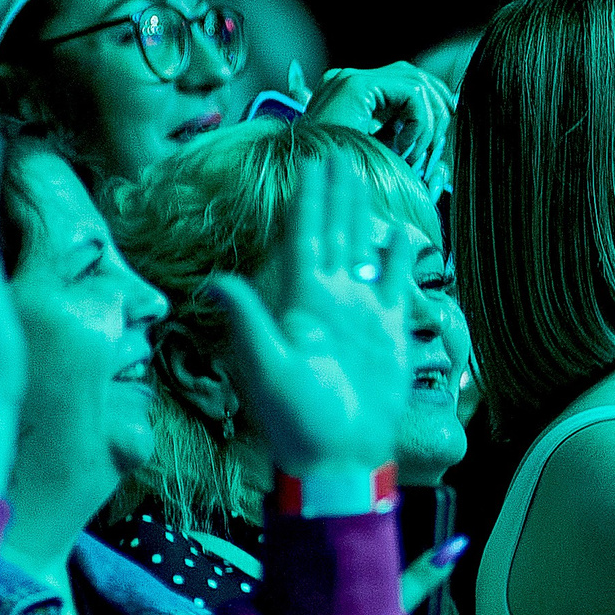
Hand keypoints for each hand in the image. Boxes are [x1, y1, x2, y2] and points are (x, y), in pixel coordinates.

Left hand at [205, 151, 406, 478]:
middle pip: (332, 234)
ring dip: (360, 214)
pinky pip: (395, 283)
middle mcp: (330, 301)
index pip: (304, 239)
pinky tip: (402, 233)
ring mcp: (361, 314)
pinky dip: (400, 257)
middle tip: (335, 154)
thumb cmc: (298, 421)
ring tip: (361, 179)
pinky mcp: (390, 332)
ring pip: (361, 250)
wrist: (339, 460)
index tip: (310, 164)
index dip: (308, 201)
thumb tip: (212, 281)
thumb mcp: (266, 368)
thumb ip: (248, 320)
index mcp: (300, 304)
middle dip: (333, 195)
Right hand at [305, 62, 456, 185]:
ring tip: (415, 158)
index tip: (447, 125)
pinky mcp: (355, 87)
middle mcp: (345, 80)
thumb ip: (415, 134)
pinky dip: (421, 125)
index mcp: (350, 94)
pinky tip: (404, 152)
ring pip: (418, 84)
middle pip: (415, 76)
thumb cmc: (353, 188)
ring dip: (429, 126)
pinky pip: (414, 94)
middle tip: (435, 149)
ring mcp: (347, 80)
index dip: (434, 102)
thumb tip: (452, 103)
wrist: (318, 199)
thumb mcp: (388, 158)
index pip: (405, 80)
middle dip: (438, 112)